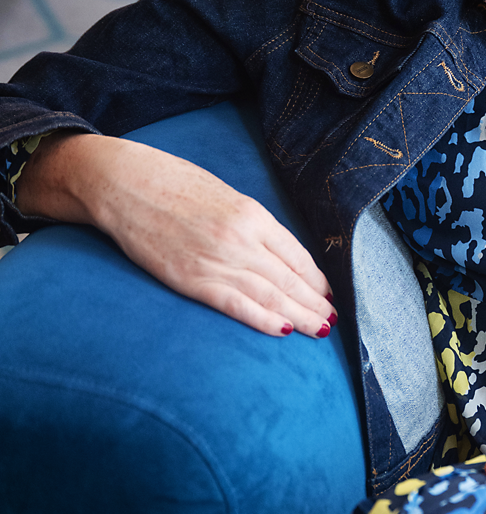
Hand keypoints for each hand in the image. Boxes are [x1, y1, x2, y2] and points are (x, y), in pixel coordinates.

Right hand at [16, 131, 335, 337]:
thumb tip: (276, 253)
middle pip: (289, 279)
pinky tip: (283, 330)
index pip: (297, 255)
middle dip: (315, 303)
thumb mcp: (224, 195)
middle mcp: (241, 238)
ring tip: (319, 330)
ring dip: (299, 315)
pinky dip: (262, 319)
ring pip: (270, 295)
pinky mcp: (191, 279)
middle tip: (334, 321)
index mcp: (253, 214)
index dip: (317, 279)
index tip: (330, 294)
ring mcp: (217, 260)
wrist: (124, 183)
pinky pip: (236, 304)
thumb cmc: (173, 184)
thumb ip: (251, 223)